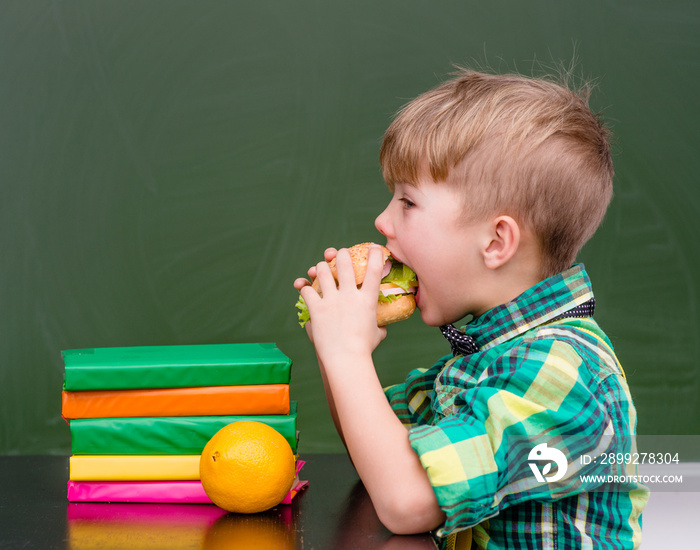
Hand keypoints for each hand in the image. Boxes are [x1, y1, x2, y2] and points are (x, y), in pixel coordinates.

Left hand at [298, 245, 386, 361]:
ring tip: (320, 268)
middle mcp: (350, 295)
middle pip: (344, 263)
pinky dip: (304, 287)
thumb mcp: (377, 335)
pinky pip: (307, 291)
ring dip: (320, 267)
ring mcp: (332, 300)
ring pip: (323, 272)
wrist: (345, 359)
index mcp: (368, 300)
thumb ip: (379, 326)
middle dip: (341, 254)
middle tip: (339, 253)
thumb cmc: (363, 350)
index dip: (375, 254)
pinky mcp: (317, 308)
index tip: (373, 246)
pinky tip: (303, 287)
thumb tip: (382, 327)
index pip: (374, 270)